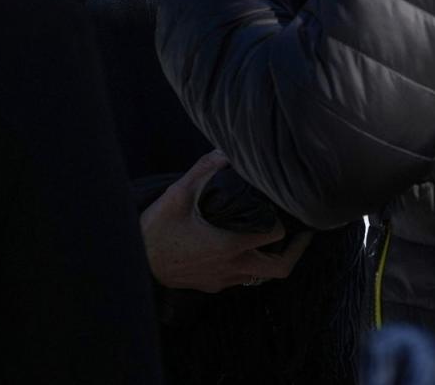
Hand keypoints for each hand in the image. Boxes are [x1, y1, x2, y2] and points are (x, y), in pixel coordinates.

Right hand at [140, 151, 311, 292]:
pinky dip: (251, 266)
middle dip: (295, 251)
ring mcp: (222, 280)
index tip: (288, 208)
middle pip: (279, 268)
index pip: (275, 236)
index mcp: (231, 245)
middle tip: (301, 233)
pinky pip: (240, 280)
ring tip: (275, 238)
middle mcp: (232, 267)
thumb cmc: (156, 230)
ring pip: (260, 277)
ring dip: (271, 259)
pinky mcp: (210, 286)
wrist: (133, 263)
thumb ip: (205, 168)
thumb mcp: (179, 193)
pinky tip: (243, 247)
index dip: (285, 222)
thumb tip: (225, 148)